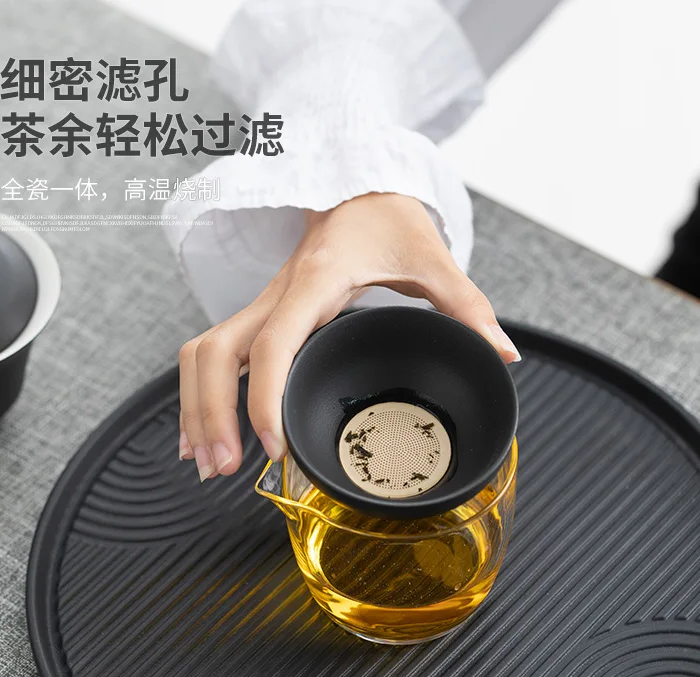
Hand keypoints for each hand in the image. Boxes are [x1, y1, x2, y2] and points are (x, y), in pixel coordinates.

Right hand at [178, 192, 520, 480]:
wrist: (357, 184)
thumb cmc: (389, 218)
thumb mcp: (432, 259)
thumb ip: (467, 307)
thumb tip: (502, 354)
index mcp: (316, 282)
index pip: (274, 344)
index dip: (265, 398)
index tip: (273, 447)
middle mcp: (278, 295)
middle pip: (215, 352)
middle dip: (211, 412)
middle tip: (224, 469)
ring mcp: (264, 304)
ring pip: (203, 353)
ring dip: (197, 406)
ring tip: (206, 463)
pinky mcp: (263, 314)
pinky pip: (216, 353)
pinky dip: (204, 393)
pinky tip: (206, 431)